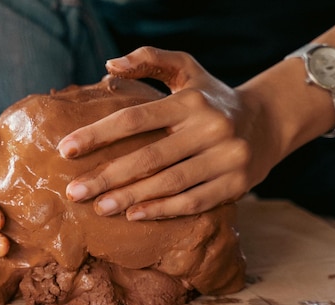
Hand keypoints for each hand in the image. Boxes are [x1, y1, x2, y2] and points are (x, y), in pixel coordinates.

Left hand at [57, 46, 280, 219]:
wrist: (268, 121)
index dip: (98, 134)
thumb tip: (109, 66)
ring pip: (170, 183)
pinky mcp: (237, 183)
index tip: (66, 150)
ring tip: (98, 207)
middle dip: (107, 176)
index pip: (135, 119)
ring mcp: (226, 157)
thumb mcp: (186, 70)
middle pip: (149, 157)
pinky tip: (134, 214)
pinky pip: (194, 201)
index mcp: (190, 101)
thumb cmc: (211, 98)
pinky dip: (162, 210)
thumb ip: (149, 61)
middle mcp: (211, 128)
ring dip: (130, 197)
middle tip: (74, 192)